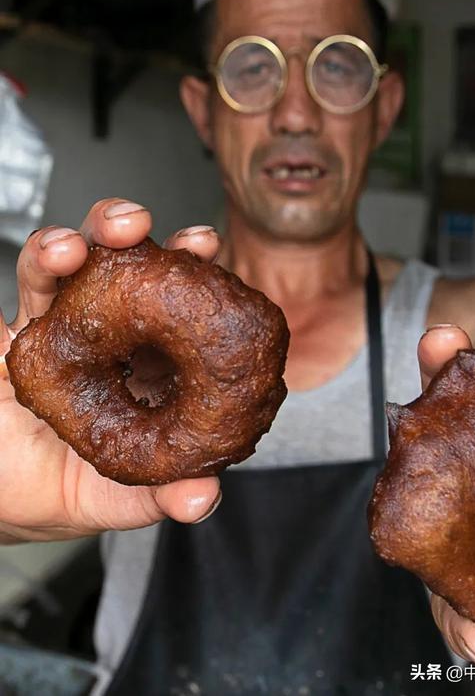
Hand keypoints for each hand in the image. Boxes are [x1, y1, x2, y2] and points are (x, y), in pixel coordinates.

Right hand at [0, 198, 221, 543]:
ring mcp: (60, 324)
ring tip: (82, 245)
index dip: (194, 274)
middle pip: (127, 265)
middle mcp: (108, 334)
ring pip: (73, 261)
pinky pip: (25, 288)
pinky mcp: (16, 329)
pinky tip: (50, 260)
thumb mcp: (115, 500)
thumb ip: (159, 497)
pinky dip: (38, 265)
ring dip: (80, 240)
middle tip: (141, 227)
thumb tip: (203, 497)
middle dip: (134, 233)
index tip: (204, 250)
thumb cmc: (57, 491)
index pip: (177, 305)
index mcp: (147, 364)